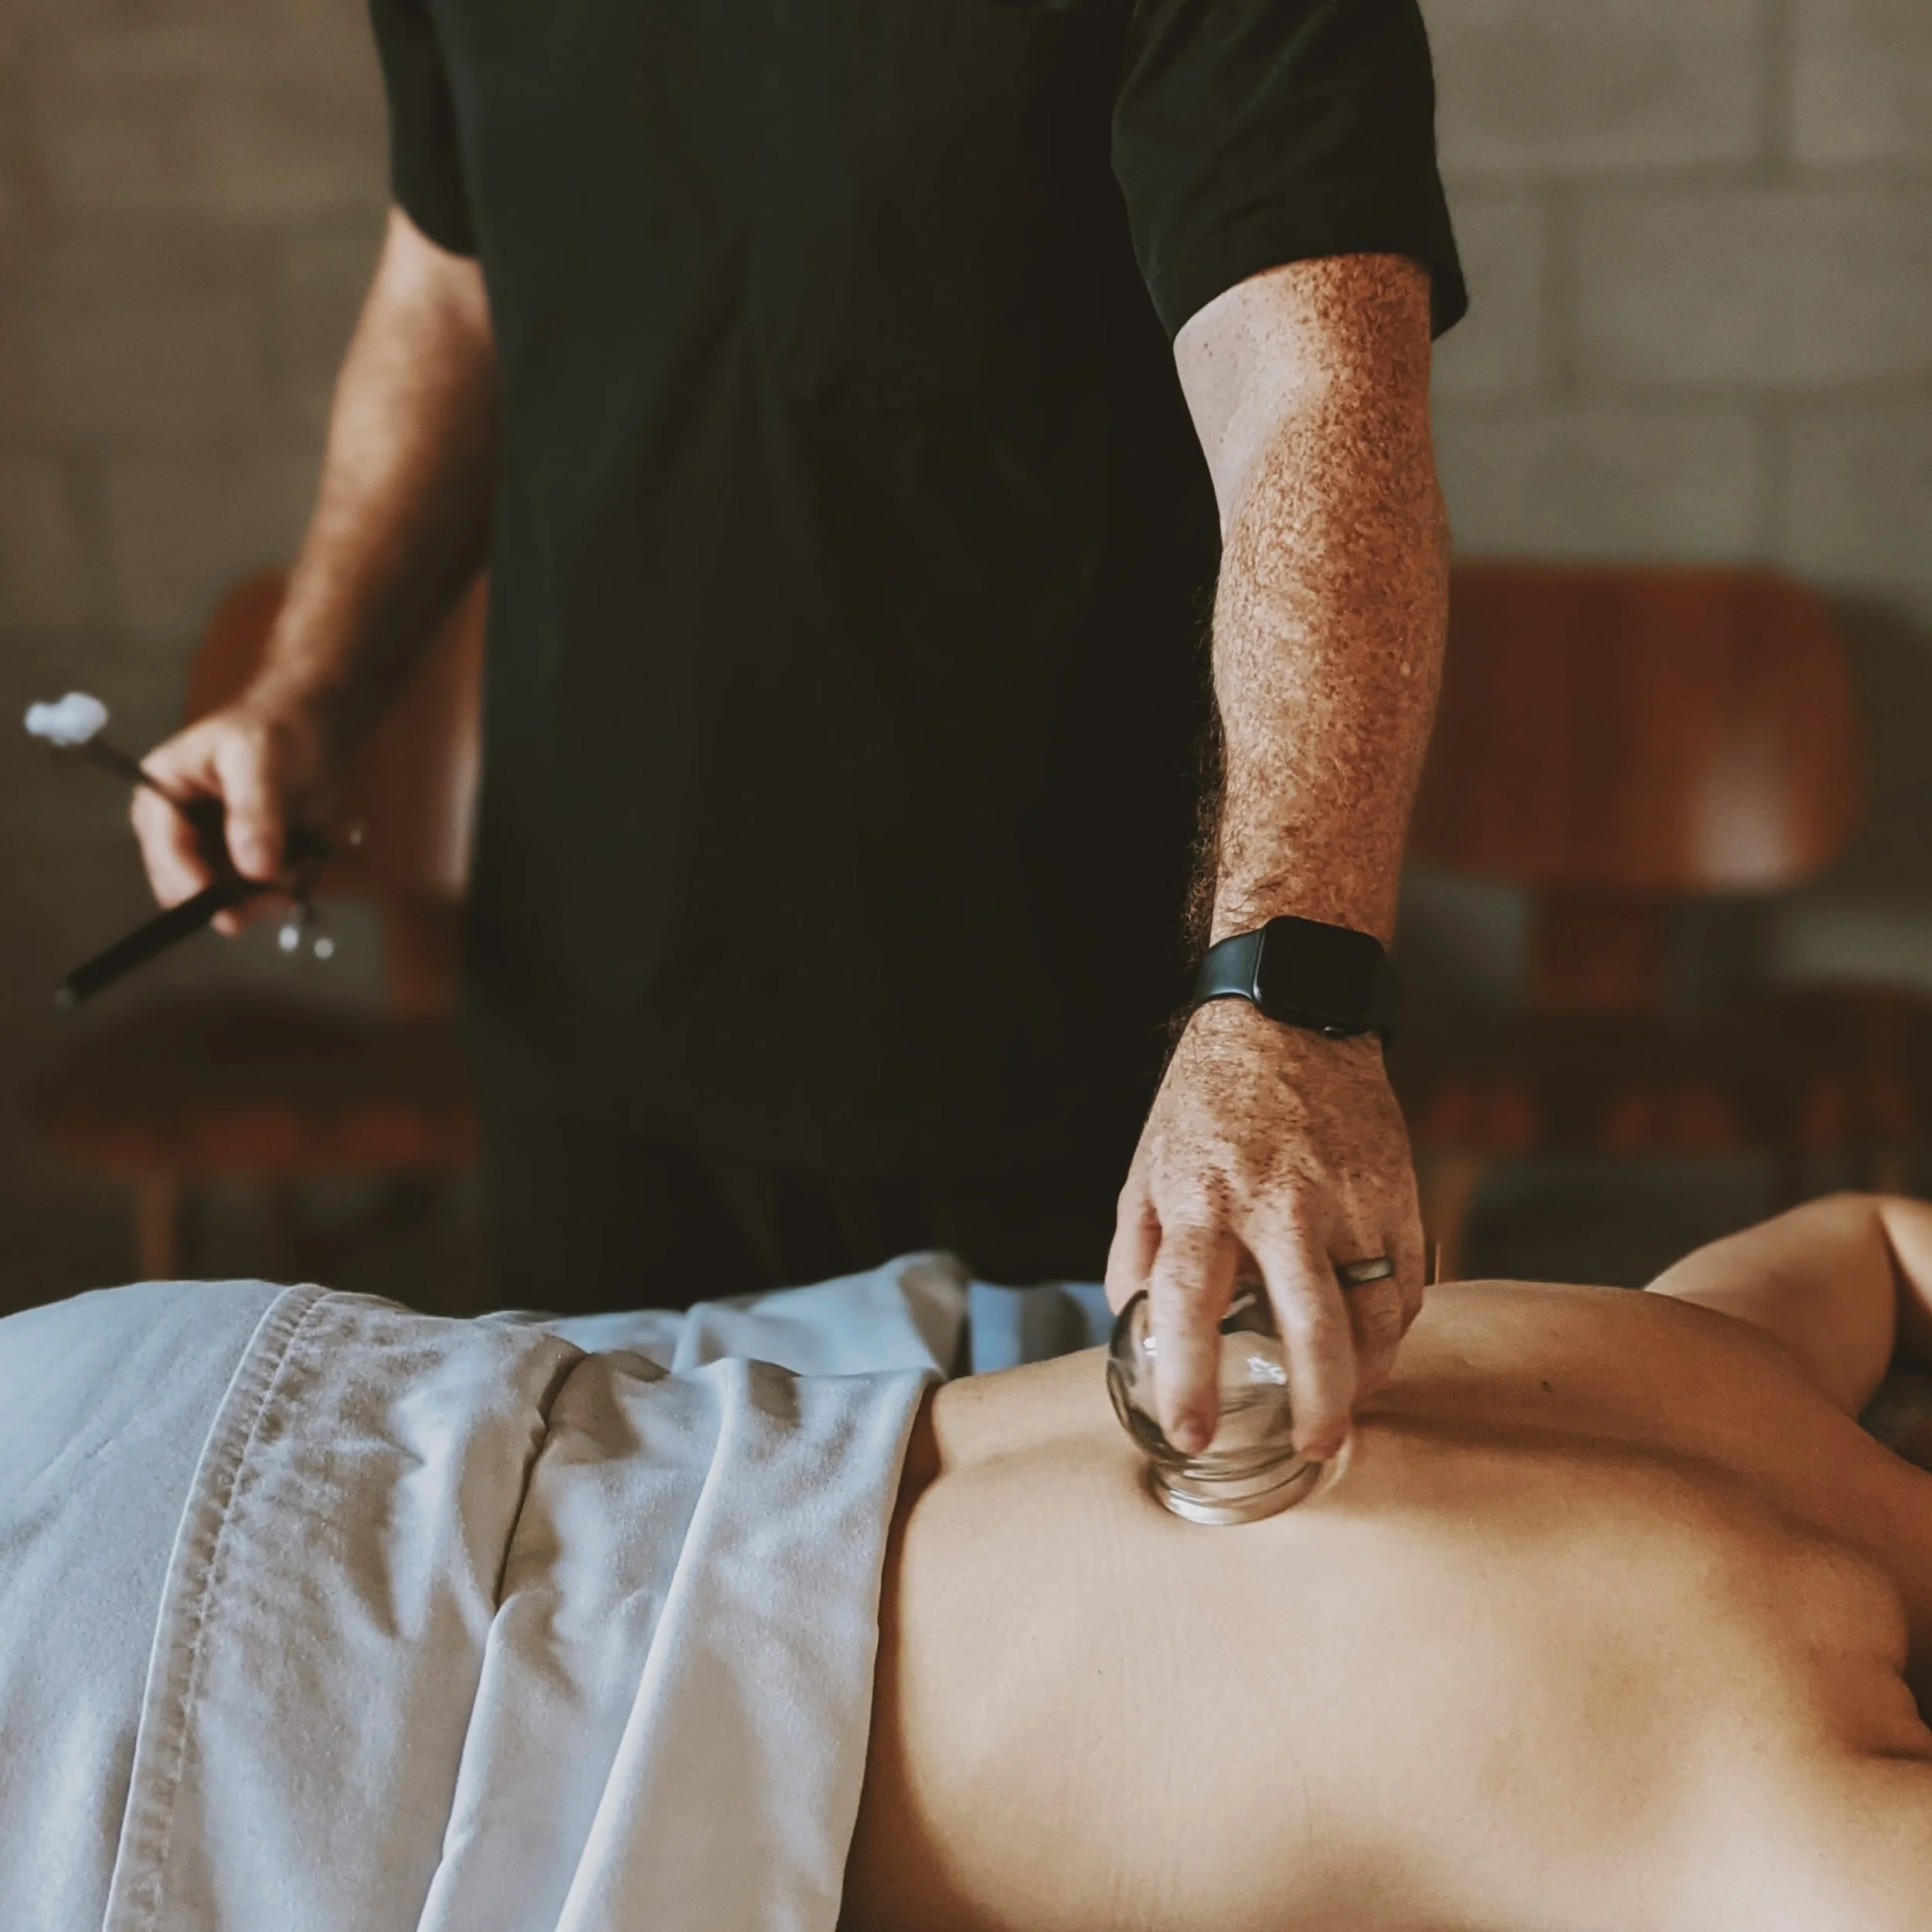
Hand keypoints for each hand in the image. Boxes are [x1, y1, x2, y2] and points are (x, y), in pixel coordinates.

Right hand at [130, 694, 338, 935]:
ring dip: (273, 892)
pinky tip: (309, 856)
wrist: (309, 731)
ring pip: (233, 903)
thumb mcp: (260, 758)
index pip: (164, 850)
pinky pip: (267, 898)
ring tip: (304, 857)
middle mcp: (178, 834)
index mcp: (161, 798)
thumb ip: (256, 811)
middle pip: (191, 890)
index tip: (227, 909)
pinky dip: (292, 883)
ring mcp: (212, 855)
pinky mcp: (246, 869)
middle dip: (239, 897)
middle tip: (283, 892)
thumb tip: (255, 870)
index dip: (191, 882)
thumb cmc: (272, 730)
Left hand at [1106, 998, 1424, 1460]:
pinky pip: (1409, 1280)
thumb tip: (1131, 1328)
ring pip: (1377, 1313)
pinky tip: (1377, 1345)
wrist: (1287, 1018)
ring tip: (1347, 1405)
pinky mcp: (1396, 1190)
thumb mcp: (1146, 1168)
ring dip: (1368, 1374)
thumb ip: (1135, 1252)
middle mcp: (1279, 1203)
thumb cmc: (1207, 1102)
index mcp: (1202, 1198)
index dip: (1186, 1375)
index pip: (1187, 1301)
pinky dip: (1397, 1326)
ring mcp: (1348, 1198)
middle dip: (1318, 1404)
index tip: (1190, 1432)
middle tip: (1313, 1448)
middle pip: (1310, 1327)